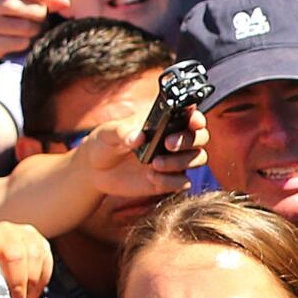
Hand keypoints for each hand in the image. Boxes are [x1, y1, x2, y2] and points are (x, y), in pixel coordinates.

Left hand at [76, 107, 208, 198]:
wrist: (96, 170)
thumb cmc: (104, 143)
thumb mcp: (108, 132)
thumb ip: (122, 131)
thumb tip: (138, 137)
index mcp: (165, 121)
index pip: (191, 115)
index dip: (197, 118)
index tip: (192, 122)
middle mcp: (174, 138)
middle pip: (201, 137)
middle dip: (189, 140)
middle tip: (168, 144)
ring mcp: (174, 160)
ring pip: (197, 159)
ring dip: (181, 162)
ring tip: (155, 164)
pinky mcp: (169, 180)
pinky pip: (183, 182)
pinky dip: (171, 181)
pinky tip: (151, 177)